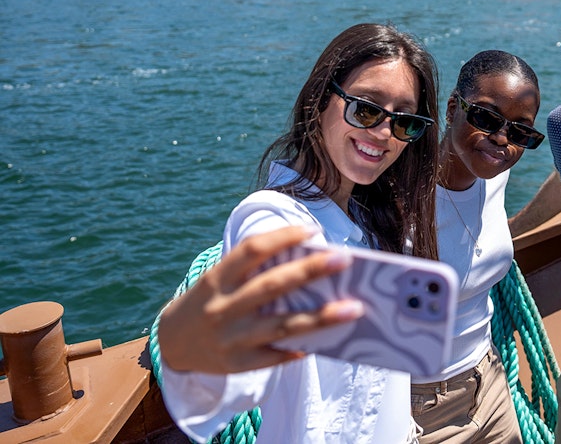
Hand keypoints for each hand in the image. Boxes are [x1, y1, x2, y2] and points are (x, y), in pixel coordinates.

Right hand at [158, 226, 363, 373]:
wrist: (170, 344)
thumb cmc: (210, 302)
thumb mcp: (220, 281)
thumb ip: (254, 272)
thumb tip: (310, 263)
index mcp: (218, 278)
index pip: (251, 250)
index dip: (282, 237)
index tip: (314, 230)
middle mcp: (223, 307)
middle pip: (271, 285)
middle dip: (309, 271)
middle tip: (344, 260)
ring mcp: (231, 338)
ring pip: (282, 325)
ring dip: (321, 317)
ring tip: (354, 308)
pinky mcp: (238, 364)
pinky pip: (275, 356)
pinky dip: (300, 348)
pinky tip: (328, 342)